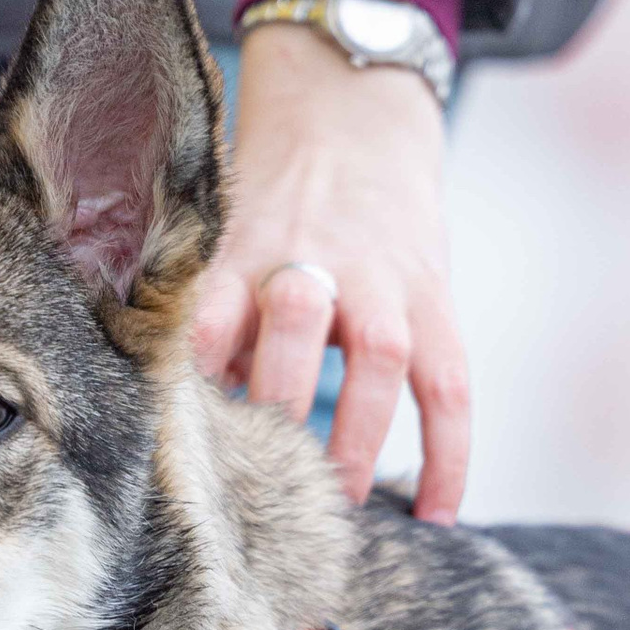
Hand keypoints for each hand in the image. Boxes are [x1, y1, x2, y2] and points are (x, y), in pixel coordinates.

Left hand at [193, 21, 469, 520]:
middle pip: (293, 331)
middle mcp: (310, 259)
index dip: (196, 391)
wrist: (351, 112)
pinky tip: (436, 517)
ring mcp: (379, 277)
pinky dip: (447, 454)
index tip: (182, 462)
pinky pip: (447, 385)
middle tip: (263, 492)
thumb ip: (212, 328)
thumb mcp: (223, 248)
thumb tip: (199, 435)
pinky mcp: (432, 296)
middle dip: (278, 410)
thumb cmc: (267, 209)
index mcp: (241, 253)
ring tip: (340, 508)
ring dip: (358, 439)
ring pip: (375, 359)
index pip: (208, 325)